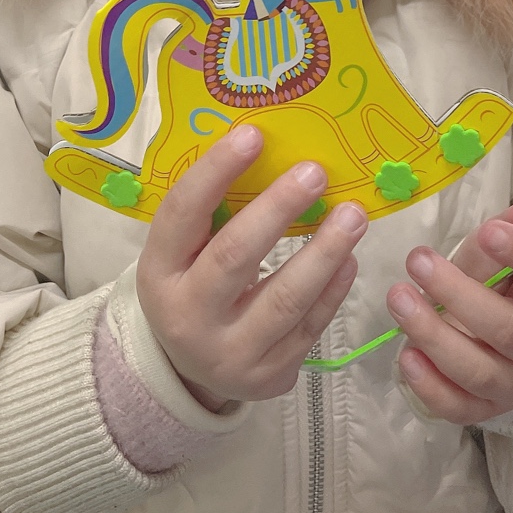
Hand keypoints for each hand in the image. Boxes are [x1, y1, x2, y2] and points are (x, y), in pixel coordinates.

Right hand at [136, 124, 367, 409]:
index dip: (216, 172)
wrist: (187, 369)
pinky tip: (349, 258)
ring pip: (284, 299)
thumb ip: (213, 212)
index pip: (183, 213)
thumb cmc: (191, 283)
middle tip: (315, 172)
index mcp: (159, 271)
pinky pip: (308, 328)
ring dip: (324, 252)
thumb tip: (269, 147)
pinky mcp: (267, 376)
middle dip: (278, 210)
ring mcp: (229, 353)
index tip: (253, 135)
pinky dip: (333, 291)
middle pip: (235, 256)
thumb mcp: (182, 252)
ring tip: (353, 215)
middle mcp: (187, 315)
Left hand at [386, 203, 512, 424]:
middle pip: (507, 329)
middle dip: (457, 294)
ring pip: (478, 371)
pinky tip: (406, 356)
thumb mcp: (507, 258)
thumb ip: (507, 234)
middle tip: (417, 260)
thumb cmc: (508, 290)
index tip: (488, 232)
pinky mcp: (486, 410)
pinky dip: (430, 386)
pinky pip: (459, 408)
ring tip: (398, 299)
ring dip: (433, 335)